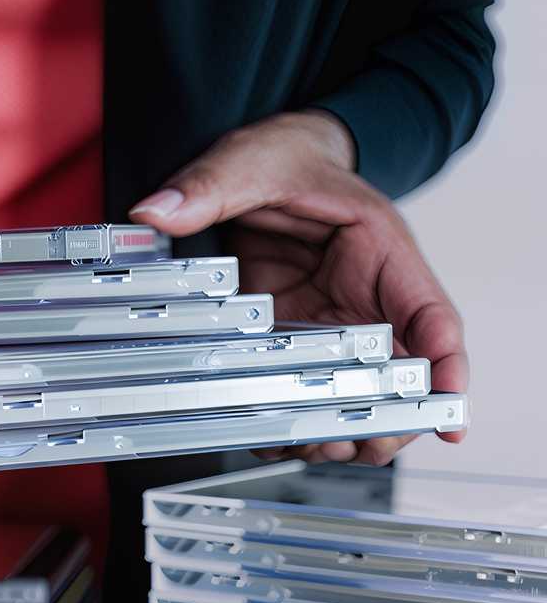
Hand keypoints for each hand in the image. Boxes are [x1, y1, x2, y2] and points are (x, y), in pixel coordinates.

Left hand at [129, 111, 467, 465]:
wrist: (271, 158)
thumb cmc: (286, 155)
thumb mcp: (249, 161)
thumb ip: (208, 187)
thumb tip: (155, 211)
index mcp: (380, 248)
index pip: (431, 313)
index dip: (446, 365)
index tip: (447, 409)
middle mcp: (366, 294)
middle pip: (399, 371)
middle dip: (386, 417)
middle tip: (358, 445)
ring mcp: (332, 320)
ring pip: (353, 389)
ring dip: (338, 425)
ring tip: (309, 446)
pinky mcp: (296, 333)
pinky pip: (304, 384)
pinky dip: (292, 414)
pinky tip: (271, 434)